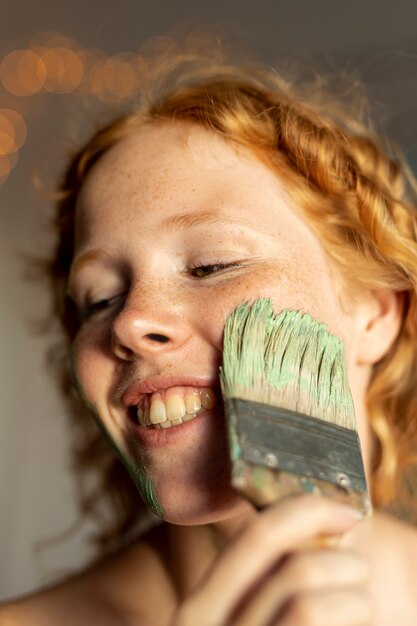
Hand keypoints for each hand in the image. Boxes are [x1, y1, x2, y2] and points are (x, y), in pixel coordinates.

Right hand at [171, 495, 370, 625]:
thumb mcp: (231, 622)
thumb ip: (257, 586)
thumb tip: (316, 532)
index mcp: (198, 610)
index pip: (254, 537)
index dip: (306, 511)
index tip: (344, 509)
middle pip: (287, 563)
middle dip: (336, 554)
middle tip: (358, 563)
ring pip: (309, 602)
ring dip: (353, 595)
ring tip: (360, 602)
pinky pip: (313, 619)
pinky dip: (351, 612)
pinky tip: (356, 620)